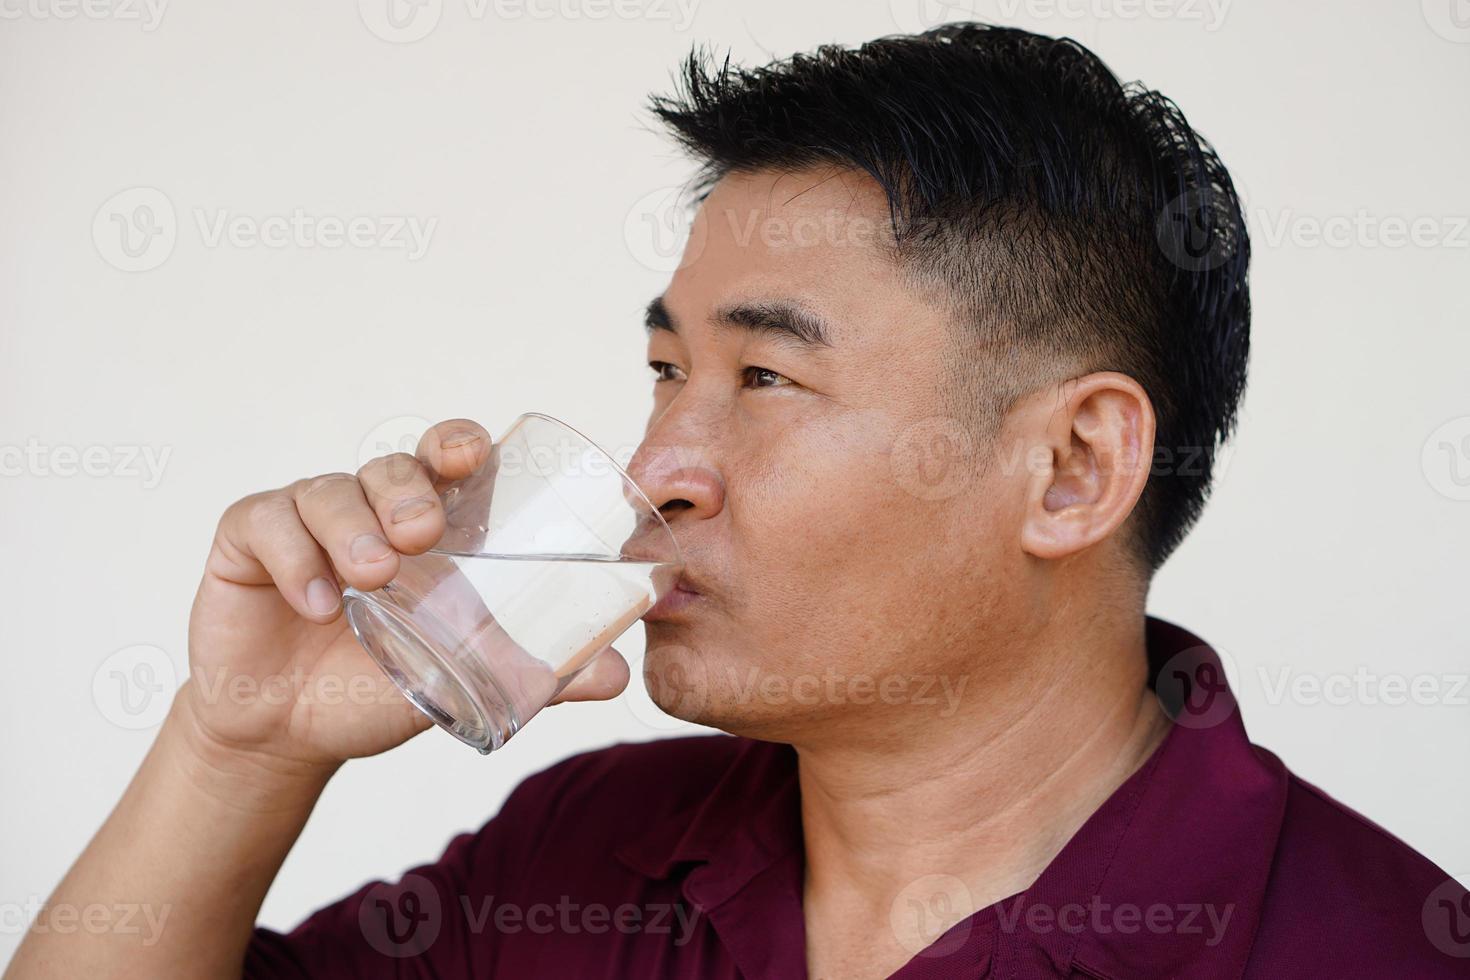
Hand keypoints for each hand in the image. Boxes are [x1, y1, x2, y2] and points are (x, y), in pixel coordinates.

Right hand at [177, 418, 629, 771]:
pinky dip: (292, 558)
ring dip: (352, 528)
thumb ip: (535, 673)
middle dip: (408, 490)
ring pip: (329, 490)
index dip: (458, 443)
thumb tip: (617, 675)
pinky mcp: (247, 539)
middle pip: (391, 465)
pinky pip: (267, 522)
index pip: (446, 459)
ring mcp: (305, 518)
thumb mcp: (459, 678)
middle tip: (422, 537)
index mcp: (428, 523)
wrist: (288, 732)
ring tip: (370, 579)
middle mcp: (368, 508)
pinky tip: (315, 603)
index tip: (471, 455)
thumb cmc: (378, 685)